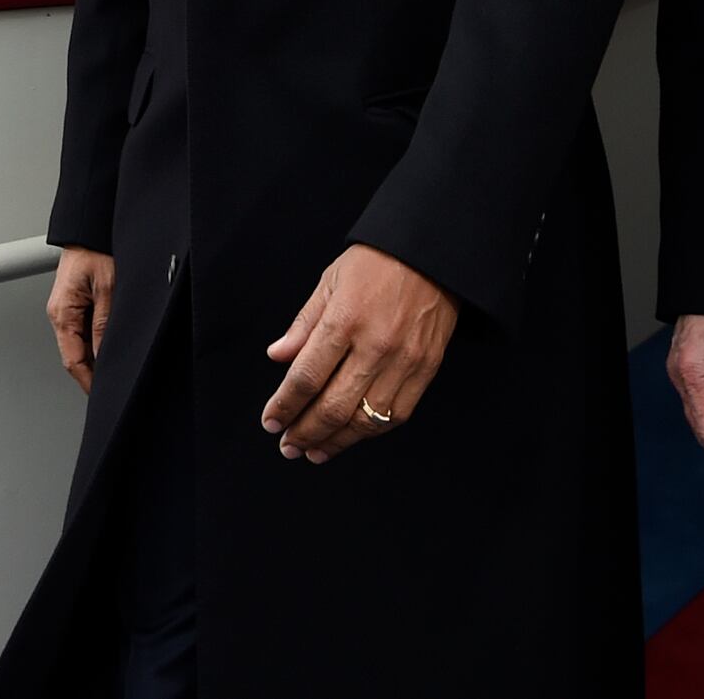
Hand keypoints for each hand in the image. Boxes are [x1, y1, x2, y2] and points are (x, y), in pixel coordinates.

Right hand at [47, 247, 115, 393]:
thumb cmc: (96, 251)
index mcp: (62, 313)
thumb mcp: (108, 289)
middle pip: (74, 355)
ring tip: (113, 368)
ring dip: (94, 357)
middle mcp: (60, 314)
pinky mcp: (74, 303)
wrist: (89, 229)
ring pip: (79, 344)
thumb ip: (104, 324)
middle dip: (92, 372)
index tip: (102, 393)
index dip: (88, 380)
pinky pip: (83, 330)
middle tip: (112, 385)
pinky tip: (109, 346)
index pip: (72, 359)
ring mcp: (66, 309)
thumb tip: (103, 356)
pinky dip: (95, 342)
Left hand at [261, 245, 455, 464]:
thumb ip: (304, 324)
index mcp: (345, 320)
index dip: (284, 406)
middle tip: (288, 446)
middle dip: (304, 433)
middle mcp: (375, 345)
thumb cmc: (377, 261)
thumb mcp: (330, 281)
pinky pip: (396, 414)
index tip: (271, 422)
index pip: (306, 378)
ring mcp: (404, 360)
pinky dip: (370, 431)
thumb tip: (278, 357)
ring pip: (365, 420)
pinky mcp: (427, 368)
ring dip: (336, 442)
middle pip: (332, 407)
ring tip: (315, 451)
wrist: (432, 252)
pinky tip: (352, 434)